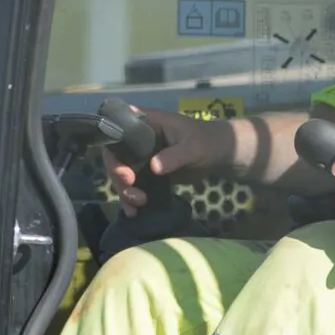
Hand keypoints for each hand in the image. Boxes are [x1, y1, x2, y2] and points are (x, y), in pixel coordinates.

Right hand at [107, 109, 235, 215]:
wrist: (220, 154)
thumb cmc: (207, 141)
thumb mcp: (193, 147)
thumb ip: (174, 156)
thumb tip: (153, 167)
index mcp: (146, 123)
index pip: (117, 132)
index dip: (113, 153)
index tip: (125, 174)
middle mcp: (138, 138)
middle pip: (115, 157)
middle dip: (119, 178)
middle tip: (132, 192)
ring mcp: (142, 156)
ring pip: (122, 174)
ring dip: (125, 192)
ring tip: (137, 206)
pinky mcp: (148, 172)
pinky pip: (134, 185)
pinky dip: (131, 199)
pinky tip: (134, 212)